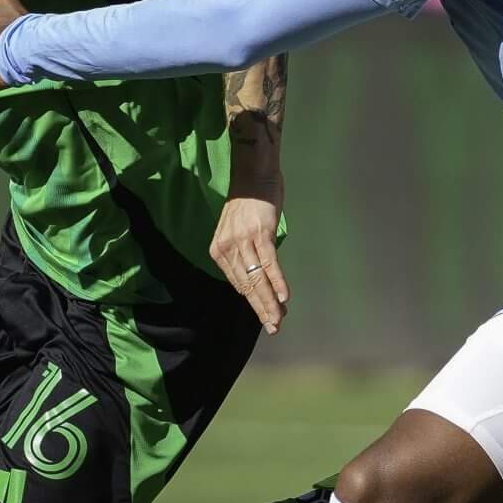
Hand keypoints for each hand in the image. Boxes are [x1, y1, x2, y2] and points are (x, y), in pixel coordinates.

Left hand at [210, 175, 287, 333]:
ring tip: (279, 319)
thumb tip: (258, 277)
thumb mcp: (237, 231)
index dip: (254, 302)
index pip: (238, 284)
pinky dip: (276, 281)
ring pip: (257, 279)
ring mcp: (243, 241)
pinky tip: (283, 297)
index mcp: (219, 251)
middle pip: (246, 286)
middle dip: (261, 309)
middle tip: (274, 327)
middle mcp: (228, 248)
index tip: (267, 317)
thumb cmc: (249, 202)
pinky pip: (269, 263)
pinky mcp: (260, 233)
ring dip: (270, 302)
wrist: (253, 174)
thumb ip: (243, 253)